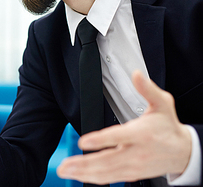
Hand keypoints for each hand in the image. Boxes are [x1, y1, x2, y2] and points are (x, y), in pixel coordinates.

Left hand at [57, 70, 191, 183]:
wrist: (184, 152)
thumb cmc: (168, 126)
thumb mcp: (162, 103)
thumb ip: (148, 89)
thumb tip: (136, 74)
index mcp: (142, 133)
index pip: (118, 137)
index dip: (101, 140)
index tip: (84, 142)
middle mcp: (136, 152)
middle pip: (107, 160)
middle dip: (84, 163)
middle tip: (65, 165)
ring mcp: (133, 166)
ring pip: (106, 172)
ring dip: (83, 173)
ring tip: (65, 171)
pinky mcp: (132, 174)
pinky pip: (110, 178)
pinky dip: (93, 179)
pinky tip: (79, 176)